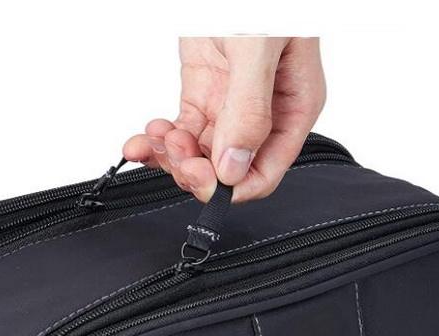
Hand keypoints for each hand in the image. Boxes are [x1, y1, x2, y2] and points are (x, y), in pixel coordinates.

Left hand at [124, 36, 325, 202]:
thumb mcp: (259, 47)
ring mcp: (231, 105)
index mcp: (292, 108)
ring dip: (173, 156)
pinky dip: (161, 141)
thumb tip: (234, 165)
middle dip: (196, 169)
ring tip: (155, 137)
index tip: (202, 177)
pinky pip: (183, 132)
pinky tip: (145, 138)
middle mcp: (263, 113)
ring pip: (201, 154)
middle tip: (174, 153)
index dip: (230, 186)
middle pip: (227, 169)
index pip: (264, 172)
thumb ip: (249, 110)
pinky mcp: (204, 92)